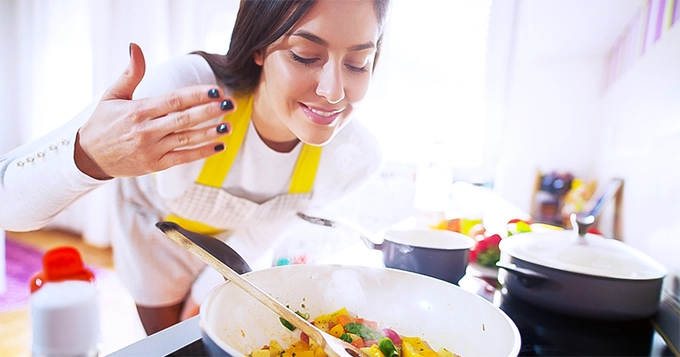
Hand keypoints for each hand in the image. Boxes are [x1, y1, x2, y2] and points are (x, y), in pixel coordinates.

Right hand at [74, 43, 233, 179]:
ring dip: (209, 133)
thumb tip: (136, 47)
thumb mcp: (112, 95)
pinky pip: (183, 157)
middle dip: (209, 111)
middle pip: (184, 119)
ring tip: (229, 126)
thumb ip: (130, 73)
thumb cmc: (103, 123)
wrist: (89, 157)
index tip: (216, 90)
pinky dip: (202, 152)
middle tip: (230, 104)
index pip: (173, 100)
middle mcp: (146, 130)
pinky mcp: (155, 165)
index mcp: (138, 110)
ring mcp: (151, 149)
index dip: (196, 95)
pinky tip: (219, 146)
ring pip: (186, 139)